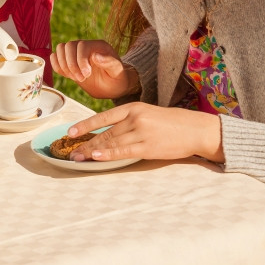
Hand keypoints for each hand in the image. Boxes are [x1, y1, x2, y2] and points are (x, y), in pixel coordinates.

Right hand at [50, 40, 137, 99]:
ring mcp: (76, 53)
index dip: (80, 60)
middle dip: (72, 64)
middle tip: (81, 79)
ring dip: (64, 65)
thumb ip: (109, 62)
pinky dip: (57, 66)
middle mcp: (86, 46)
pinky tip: (67, 76)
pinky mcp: (69, 62)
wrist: (113, 86)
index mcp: (98, 45)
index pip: (82, 45)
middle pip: (68, 46)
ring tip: (75, 78)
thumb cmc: (118, 78)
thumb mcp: (118, 72)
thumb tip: (95, 56)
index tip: (87, 74)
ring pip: (60, 49)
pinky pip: (55, 57)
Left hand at [65, 102, 224, 163]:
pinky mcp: (147, 146)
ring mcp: (141, 132)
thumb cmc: (172, 123)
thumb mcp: (148, 115)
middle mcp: (135, 117)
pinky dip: (108, 154)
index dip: (86, 125)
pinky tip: (96, 156)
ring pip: (111, 142)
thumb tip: (109, 135)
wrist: (195, 129)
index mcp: (134, 107)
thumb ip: (130, 122)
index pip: (104, 116)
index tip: (70, 132)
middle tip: (70, 151)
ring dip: (92, 151)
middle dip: (86, 143)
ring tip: (78, 158)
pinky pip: (123, 150)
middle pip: (105, 132)